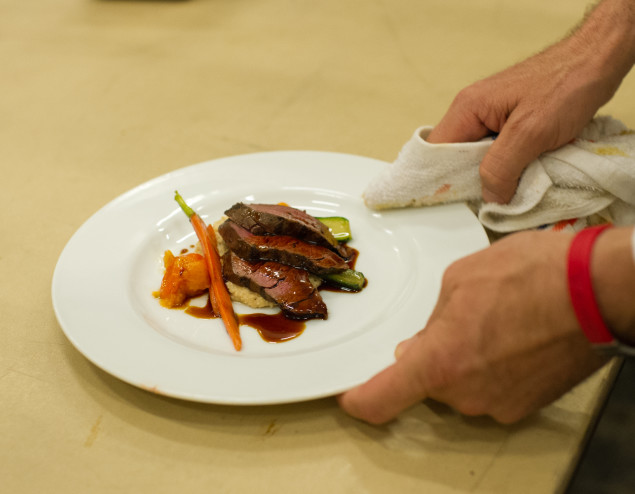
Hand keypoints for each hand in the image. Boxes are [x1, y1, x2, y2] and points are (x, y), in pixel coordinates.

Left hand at [338, 231, 606, 423]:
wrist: (597, 289)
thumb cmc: (530, 274)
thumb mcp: (460, 279)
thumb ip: (432, 320)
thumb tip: (420, 347)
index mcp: (439, 361)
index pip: (381, 399)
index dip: (360, 399)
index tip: (350, 395)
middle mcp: (466, 394)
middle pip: (427, 385)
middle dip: (431, 357)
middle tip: (455, 321)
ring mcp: (499, 404)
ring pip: (460, 386)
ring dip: (464, 361)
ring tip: (494, 322)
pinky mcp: (528, 406)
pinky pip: (490, 390)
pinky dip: (491, 369)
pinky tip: (512, 337)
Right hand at [427, 0, 633, 203]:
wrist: (598, 60)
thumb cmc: (566, 86)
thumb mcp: (530, 132)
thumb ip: (501, 167)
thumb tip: (487, 198)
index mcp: (467, 109)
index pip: (435, 152)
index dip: (440, 179)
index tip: (452, 204)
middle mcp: (472, 111)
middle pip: (454, 156)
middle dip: (467, 181)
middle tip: (483, 203)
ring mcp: (490, 116)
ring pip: (477, 157)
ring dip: (490, 176)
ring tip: (503, 193)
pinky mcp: (509, 121)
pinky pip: (496, 152)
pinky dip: (506, 167)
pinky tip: (517, 178)